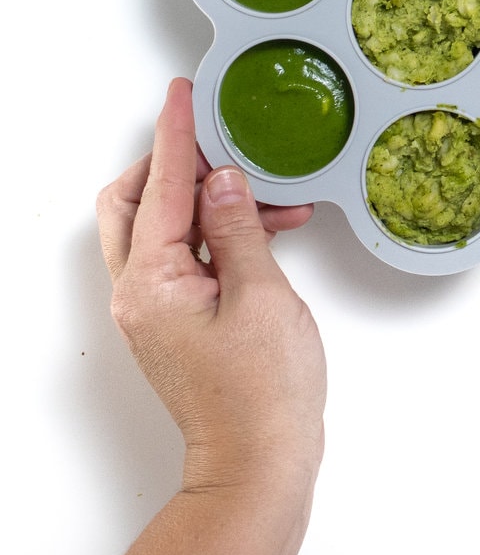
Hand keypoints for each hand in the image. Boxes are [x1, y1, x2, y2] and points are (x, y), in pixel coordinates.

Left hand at [97, 78, 325, 554]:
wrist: (260, 460)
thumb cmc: (263, 393)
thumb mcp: (262, 297)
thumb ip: (239, 228)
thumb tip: (222, 179)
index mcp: (153, 283)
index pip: (163, 187)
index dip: (177, 135)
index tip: (183, 94)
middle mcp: (140, 293)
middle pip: (136, 202)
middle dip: (173, 162)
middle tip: (216, 137)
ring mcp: (155, 307)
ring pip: (162, 225)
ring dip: (207, 199)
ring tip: (269, 195)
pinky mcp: (176, 317)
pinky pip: (185, 254)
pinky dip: (218, 232)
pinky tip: (266, 230)